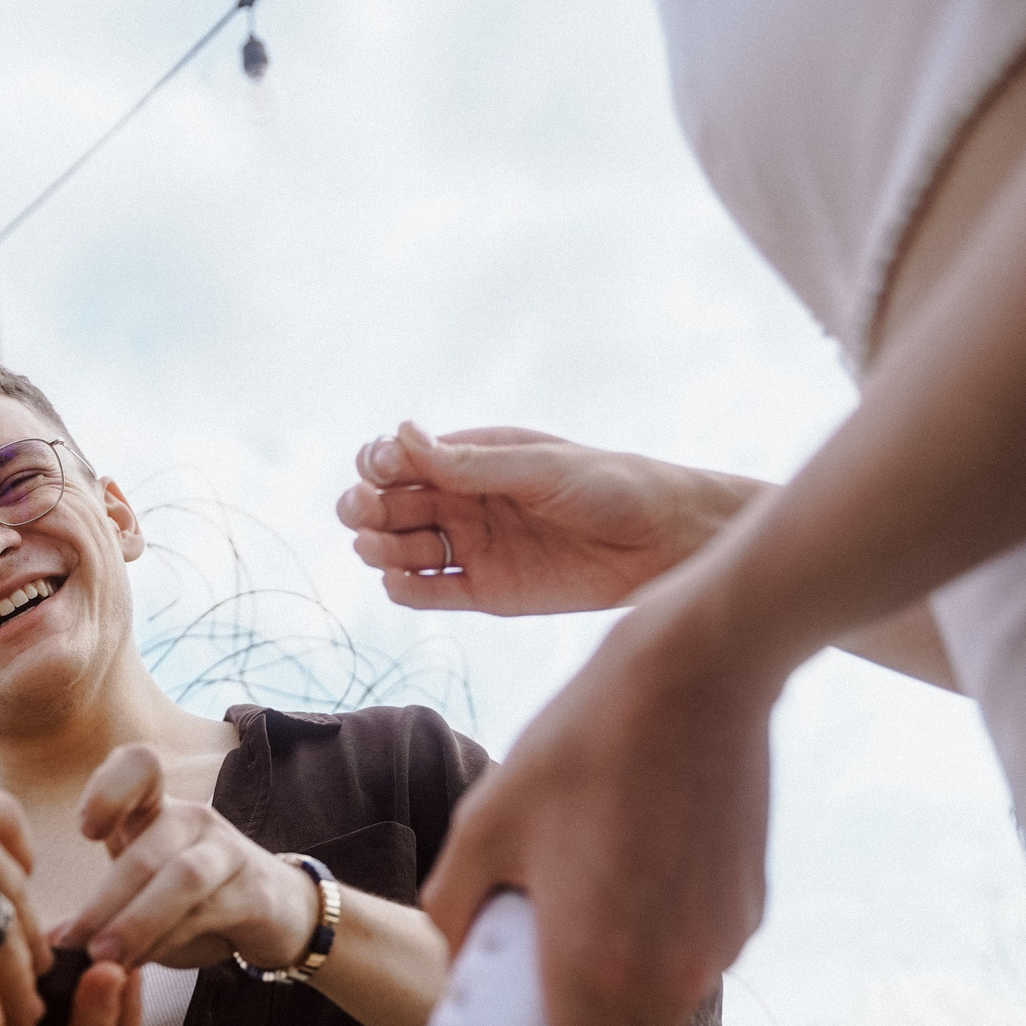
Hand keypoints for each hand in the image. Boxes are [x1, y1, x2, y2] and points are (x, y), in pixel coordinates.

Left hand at [52, 745, 319, 973]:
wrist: (273, 909)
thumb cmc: (189, 894)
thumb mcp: (143, 882)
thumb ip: (101, 905)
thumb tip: (49, 941)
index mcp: (157, 806)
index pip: (139, 765)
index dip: (110, 788)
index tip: (86, 832)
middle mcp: (191, 819)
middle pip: (148, 848)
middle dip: (105, 900)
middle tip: (71, 943)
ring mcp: (225, 851)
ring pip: (181, 879)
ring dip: (137, 921)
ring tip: (103, 958)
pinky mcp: (252, 890)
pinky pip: (207, 913)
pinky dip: (168, 941)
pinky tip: (140, 964)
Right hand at [337, 423, 759, 615]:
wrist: (662, 542)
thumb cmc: (608, 486)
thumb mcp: (536, 469)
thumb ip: (468, 463)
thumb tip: (401, 432)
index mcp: (472, 458)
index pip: (401, 458)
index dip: (378, 462)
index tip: (380, 468)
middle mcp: (464, 501)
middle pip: (390, 505)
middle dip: (366, 507)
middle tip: (363, 513)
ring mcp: (473, 547)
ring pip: (401, 549)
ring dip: (379, 548)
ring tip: (381, 549)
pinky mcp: (486, 592)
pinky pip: (429, 593)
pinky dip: (404, 590)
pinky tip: (402, 582)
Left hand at [421, 577, 786, 1025]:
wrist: (696, 676)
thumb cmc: (578, 745)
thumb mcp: (484, 824)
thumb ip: (457, 911)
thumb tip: (455, 958)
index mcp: (594, 974)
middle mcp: (667, 980)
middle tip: (536, 1020)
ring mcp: (717, 949)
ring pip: (662, 1018)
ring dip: (617, 1005)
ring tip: (574, 925)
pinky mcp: (746, 913)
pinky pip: (692, 962)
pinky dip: (655, 952)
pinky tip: (626, 875)